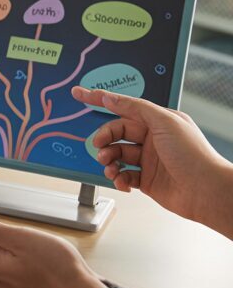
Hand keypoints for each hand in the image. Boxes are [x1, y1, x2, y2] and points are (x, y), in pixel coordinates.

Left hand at [0, 213, 105, 287]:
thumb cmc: (56, 268)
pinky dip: (27, 264)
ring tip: (38, 251)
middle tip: (26, 239)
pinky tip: (45, 263)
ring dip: (17, 252)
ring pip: (5, 262)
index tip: (5, 227)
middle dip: (4, 240)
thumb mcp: (21, 239)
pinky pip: (18, 273)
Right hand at [72, 86, 230, 224]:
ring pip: (117, 155)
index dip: (99, 100)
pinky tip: (121, 181)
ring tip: (109, 166)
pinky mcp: (147, 180)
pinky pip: (124, 176)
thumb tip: (110, 98)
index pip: (123, 106)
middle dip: (104, 139)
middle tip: (98, 146)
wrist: (207, 191)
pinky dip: (118, 178)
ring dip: (108, 160)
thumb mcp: (164, 122)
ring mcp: (149, 160)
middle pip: (116, 133)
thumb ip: (135, 108)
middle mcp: (153, 139)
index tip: (80, 95)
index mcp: (157, 121)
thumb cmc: (194, 155)